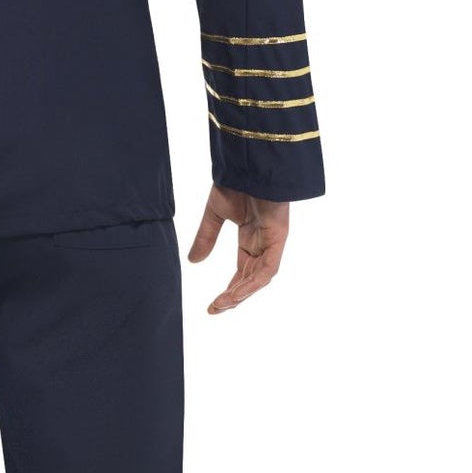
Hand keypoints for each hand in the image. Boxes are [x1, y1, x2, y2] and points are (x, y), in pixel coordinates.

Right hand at [187, 185, 289, 313]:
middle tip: (215, 309)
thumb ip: (205, 238)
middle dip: (234, 296)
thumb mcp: (214, 214)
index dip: (229, 290)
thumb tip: (193, 262)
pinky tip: (237, 292)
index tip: (213, 305)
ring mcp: (272, 241)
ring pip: (259, 278)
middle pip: (250, 279)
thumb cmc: (235, 182)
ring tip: (222, 304)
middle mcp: (262, 243)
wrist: (249, 163)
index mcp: (250, 238)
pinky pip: (268, 268)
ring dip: (242, 293)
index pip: (242, 272)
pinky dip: (253, 283)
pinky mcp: (278, 238)